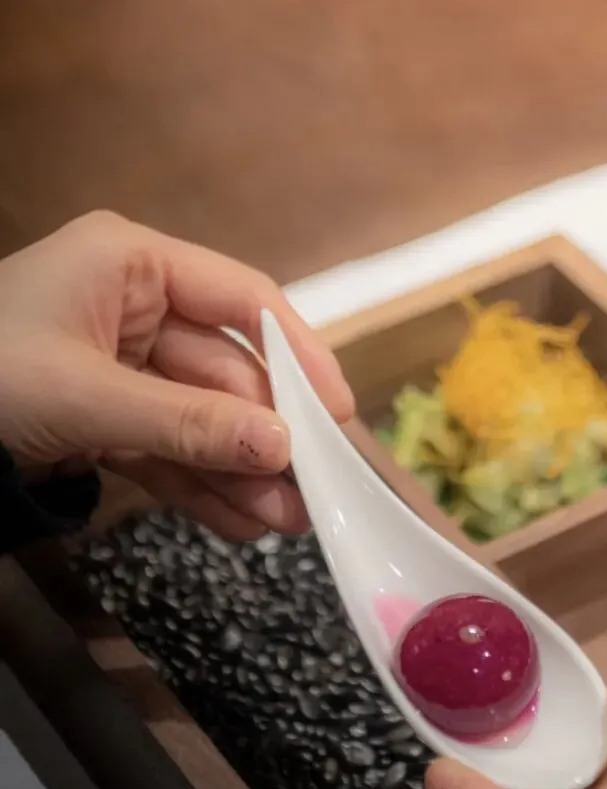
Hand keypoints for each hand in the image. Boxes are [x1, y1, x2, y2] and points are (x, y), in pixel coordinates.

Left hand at [0, 211, 353, 538]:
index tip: (339, 412)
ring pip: (204, 418)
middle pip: (228, 369)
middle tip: (317, 489)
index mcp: (130, 264)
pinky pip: (170, 450)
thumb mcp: (86, 398)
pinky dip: (203, 487)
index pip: (241, 299)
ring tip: (289, 524)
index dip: (297, 354)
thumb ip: (189, 423)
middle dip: (268, 435)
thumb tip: (285, 448)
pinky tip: (244, 523)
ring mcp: (120, 366)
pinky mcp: (103, 418)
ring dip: (244, 471)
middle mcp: (133, 307)